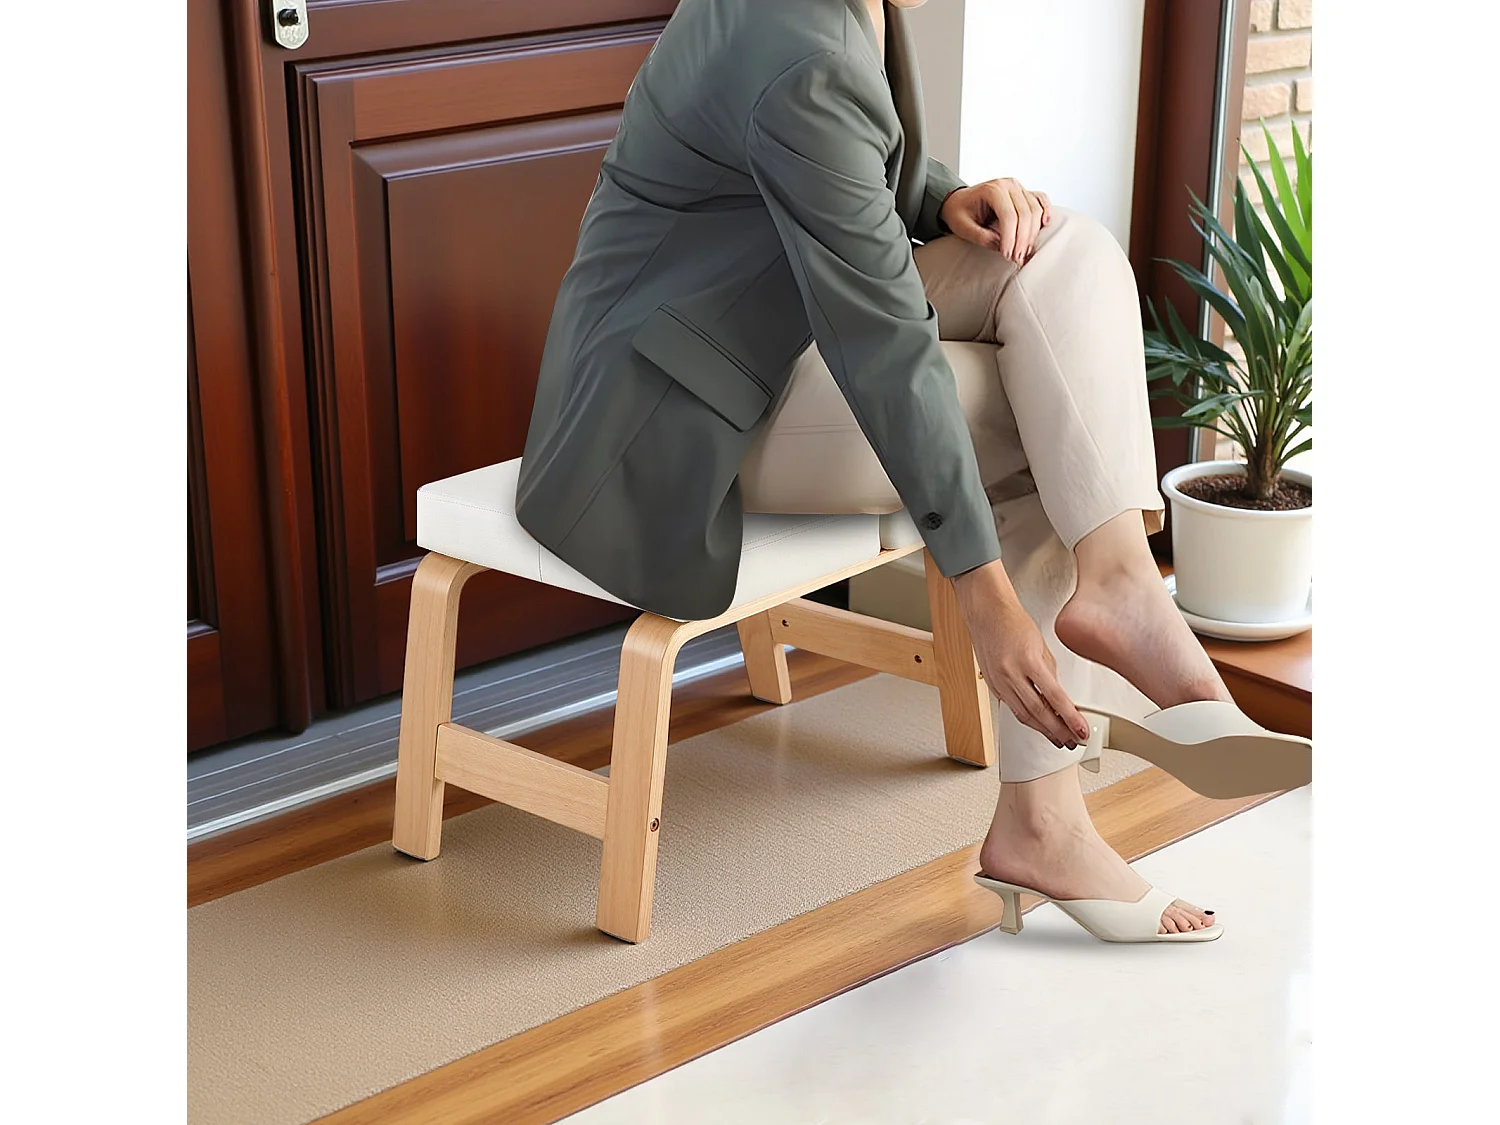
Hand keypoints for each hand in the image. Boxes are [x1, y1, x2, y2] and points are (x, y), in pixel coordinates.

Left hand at [939, 178, 1052, 264]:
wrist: (959, 200)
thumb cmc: (959, 212)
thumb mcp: (962, 227)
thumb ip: (980, 236)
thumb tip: (1000, 246)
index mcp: (992, 189)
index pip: (1008, 216)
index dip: (1010, 238)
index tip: (1007, 256)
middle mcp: (1008, 185)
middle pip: (1025, 213)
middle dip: (1022, 239)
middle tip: (1017, 258)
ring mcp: (1018, 187)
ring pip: (1035, 210)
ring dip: (1032, 233)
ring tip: (1024, 252)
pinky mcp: (1024, 192)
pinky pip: (1041, 199)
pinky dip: (1045, 211)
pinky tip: (1044, 225)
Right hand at [951, 559, 1090, 748]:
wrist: (986, 612)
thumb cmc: (1014, 622)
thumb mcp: (1041, 645)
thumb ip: (1050, 673)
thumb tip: (1057, 697)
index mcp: (1028, 660)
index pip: (1054, 697)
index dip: (1070, 718)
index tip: (1081, 730)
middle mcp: (1010, 674)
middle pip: (1038, 712)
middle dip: (1058, 730)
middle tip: (1072, 741)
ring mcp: (998, 681)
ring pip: (1023, 715)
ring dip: (1043, 730)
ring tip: (1058, 739)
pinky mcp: (992, 685)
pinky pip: (1012, 708)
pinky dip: (1027, 718)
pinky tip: (1038, 724)